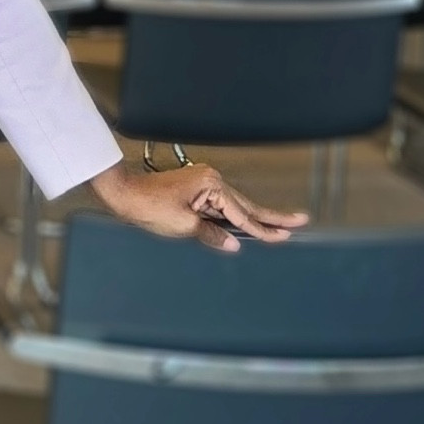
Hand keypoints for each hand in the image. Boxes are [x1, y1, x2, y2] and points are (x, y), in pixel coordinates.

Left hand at [88, 157, 307, 252]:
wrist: (124, 194)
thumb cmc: (148, 206)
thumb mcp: (182, 226)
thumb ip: (211, 235)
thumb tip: (234, 244)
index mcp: (212, 186)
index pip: (242, 214)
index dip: (263, 229)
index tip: (284, 236)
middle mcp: (212, 180)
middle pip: (246, 205)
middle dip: (272, 217)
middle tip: (299, 221)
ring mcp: (204, 183)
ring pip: (235, 206)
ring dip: (256, 218)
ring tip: (281, 226)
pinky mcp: (197, 189)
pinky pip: (221, 205)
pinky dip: (235, 216)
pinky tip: (247, 225)